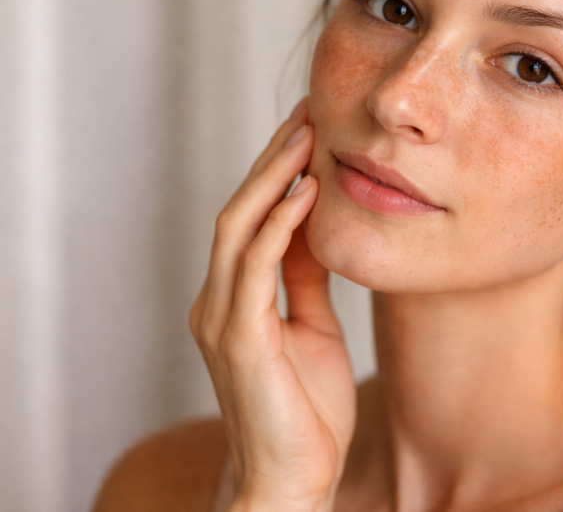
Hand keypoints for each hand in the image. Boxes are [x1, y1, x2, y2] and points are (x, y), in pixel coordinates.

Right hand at [190, 99, 355, 511]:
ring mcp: (223, 318)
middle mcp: (218, 302)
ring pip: (239, 228)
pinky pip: (256, 267)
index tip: (310, 130)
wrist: (295, 479)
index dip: (277, 172)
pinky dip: (279, 224)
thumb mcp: (313, 329)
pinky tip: (306, 192)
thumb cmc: (306, 410)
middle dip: (273, 159)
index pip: (250, 220)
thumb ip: (305, 281)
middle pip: (239, 211)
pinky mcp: (241, 338)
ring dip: (273, 178)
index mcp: (235, 300)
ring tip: (307, 136)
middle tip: (308, 112)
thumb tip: (317, 229)